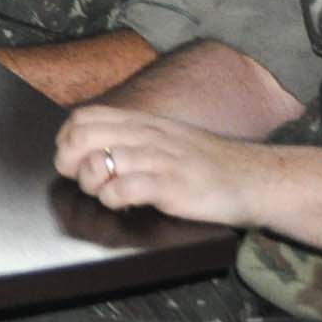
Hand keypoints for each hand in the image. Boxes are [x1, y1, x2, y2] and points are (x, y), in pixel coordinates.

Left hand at [55, 105, 270, 226]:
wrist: (255, 179)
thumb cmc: (208, 163)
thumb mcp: (166, 138)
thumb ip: (133, 137)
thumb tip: (93, 147)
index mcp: (143, 122)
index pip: (83, 117)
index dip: (66, 139)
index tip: (73, 160)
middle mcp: (146, 135)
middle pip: (81, 137)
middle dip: (71, 162)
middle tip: (87, 181)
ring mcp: (159, 159)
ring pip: (99, 162)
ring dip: (92, 184)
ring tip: (108, 194)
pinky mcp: (171, 186)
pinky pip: (124, 189)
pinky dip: (114, 200)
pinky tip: (126, 204)